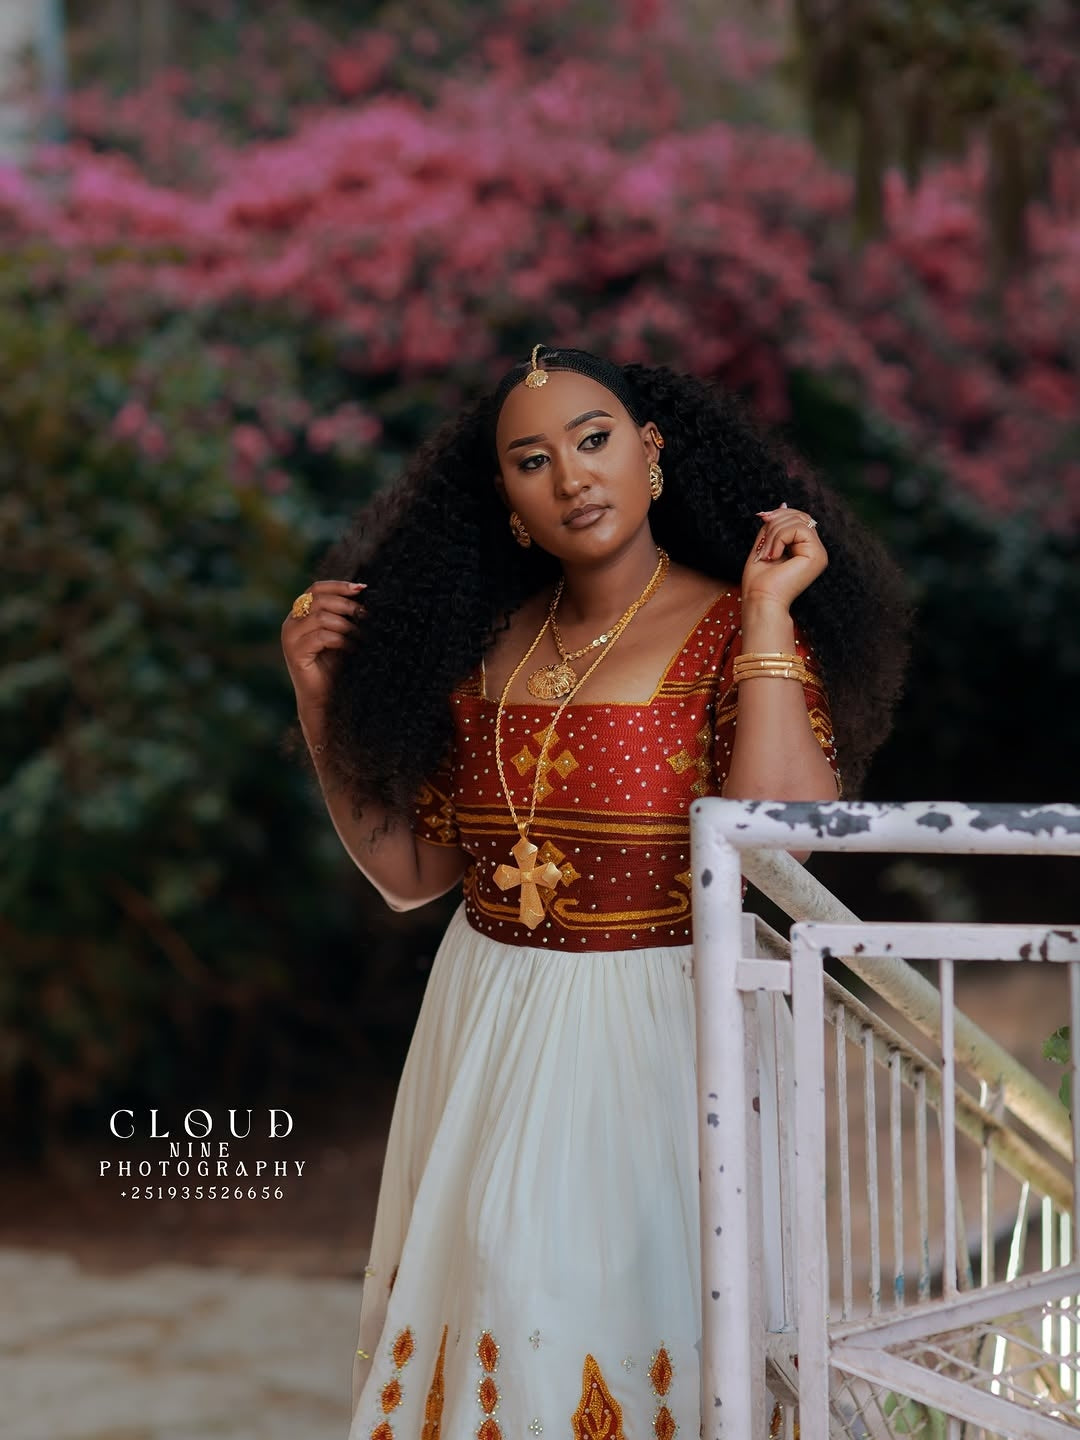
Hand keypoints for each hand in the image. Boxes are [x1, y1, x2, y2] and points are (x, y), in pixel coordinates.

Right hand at [281, 579, 365, 717]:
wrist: (324, 699)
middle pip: (320, 600)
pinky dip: (342, 641)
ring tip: (362, 638)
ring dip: (348, 626)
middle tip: (367, 617)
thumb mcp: (341, 634)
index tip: (363, 589)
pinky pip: (322, 637)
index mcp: (299, 614)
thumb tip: (364, 591)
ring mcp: (289, 637)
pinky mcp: (294, 652)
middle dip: (348, 606)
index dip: (340, 586)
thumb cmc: (335, 667)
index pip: (317, 589)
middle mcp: (290, 623)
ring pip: (322, 618)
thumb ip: (344, 614)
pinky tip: (353, 650)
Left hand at [740, 501, 826, 610]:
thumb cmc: (759, 581)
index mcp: (805, 549)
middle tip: (762, 545)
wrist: (761, 601)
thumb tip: (783, 503)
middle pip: (799, 516)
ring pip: (798, 521)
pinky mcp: (817, 555)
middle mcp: (815, 550)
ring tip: (766, 554)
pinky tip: (773, 556)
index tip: (762, 518)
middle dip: (774, 523)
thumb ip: (774, 526)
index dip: (780, 513)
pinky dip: (779, 538)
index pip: (798, 517)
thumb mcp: (764, 544)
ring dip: (774, 533)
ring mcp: (819, 553)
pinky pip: (798, 529)